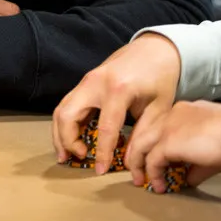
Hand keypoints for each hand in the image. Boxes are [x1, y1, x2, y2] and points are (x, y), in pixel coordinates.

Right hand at [51, 33, 180, 174]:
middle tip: (76, 159)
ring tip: (66, 155)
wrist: (155, 50)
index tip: (100, 171)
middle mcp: (96, 82)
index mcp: (118, 89)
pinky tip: (73, 139)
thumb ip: (143, 134)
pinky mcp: (85, 82)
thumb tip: (129, 162)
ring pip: (61, 109)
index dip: (101, 153)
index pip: (104, 128)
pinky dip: (66, 123)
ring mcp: (87, 80)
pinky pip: (68, 104)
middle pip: (67, 115)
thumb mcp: (159, 108)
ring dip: (60, 134)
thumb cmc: (160, 78)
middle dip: (66, 141)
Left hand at [135, 100, 220, 191]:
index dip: (153, 144)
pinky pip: (152, 159)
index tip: (154, 161)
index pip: (159, 126)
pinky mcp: (167, 141)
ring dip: (139, 164)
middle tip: (139, 171)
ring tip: (141, 180)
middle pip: (144, 133)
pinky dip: (152, 174)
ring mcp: (168, 126)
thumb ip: (195, 164)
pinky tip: (158, 185)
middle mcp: (172, 114)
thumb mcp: (210, 151)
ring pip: (141, 144)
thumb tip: (188, 179)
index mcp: (183, 111)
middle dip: (138, 154)